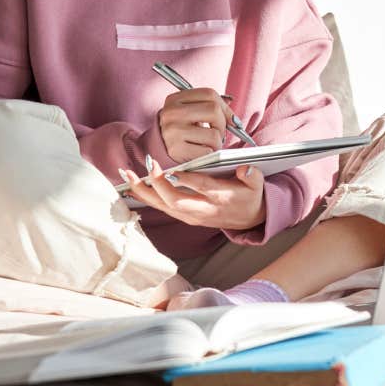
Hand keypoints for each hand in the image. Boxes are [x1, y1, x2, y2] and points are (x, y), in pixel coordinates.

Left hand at [119, 160, 265, 230]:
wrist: (249, 219)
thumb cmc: (250, 196)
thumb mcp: (257, 185)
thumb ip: (252, 176)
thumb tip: (245, 168)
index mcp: (221, 198)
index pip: (202, 188)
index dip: (187, 180)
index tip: (172, 170)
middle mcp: (203, 209)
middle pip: (176, 201)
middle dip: (159, 185)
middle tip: (147, 166)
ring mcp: (192, 215)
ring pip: (164, 206)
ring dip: (144, 192)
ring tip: (128, 175)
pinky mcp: (185, 216)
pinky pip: (161, 208)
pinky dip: (145, 197)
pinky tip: (132, 187)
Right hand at [158, 87, 236, 163]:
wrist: (160, 148)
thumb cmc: (181, 129)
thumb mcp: (191, 112)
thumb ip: (211, 107)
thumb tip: (235, 119)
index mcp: (175, 99)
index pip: (209, 94)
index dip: (225, 108)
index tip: (231, 120)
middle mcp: (172, 113)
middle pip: (214, 110)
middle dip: (223, 125)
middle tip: (218, 133)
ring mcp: (172, 131)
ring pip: (214, 134)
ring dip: (217, 143)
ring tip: (207, 144)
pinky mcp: (176, 150)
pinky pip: (207, 152)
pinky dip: (209, 154)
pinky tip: (200, 153)